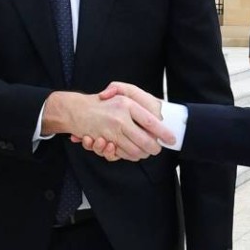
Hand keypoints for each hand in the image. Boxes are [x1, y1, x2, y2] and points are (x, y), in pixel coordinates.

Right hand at [44, 90, 170, 159]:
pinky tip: (133, 152)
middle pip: (146, 140)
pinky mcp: (105, 140)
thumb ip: (139, 102)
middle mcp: (120, 118)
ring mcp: (112, 130)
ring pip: (135, 150)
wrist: (77, 109)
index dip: (163, 133)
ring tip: (146, 152)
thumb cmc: (103, 101)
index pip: (151, 122)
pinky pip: (122, 153)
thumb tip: (158, 118)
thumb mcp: (121, 94)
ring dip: (142, 153)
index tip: (171, 139)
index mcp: (127, 104)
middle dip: (154, 148)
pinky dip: (129, 155)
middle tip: (157, 149)